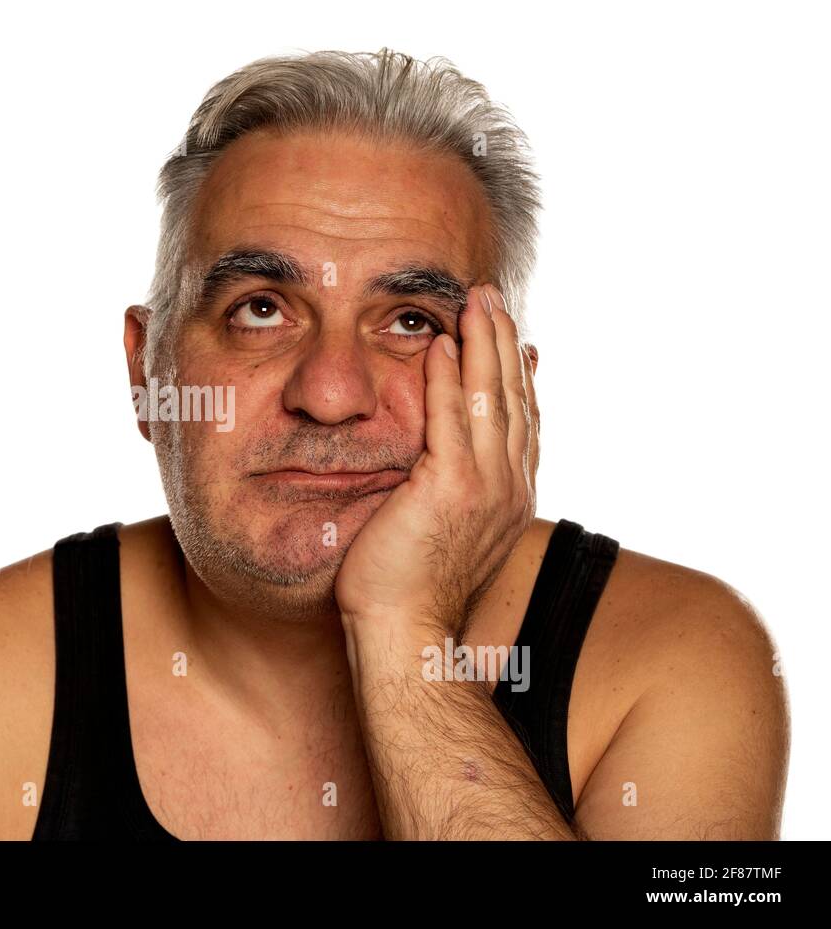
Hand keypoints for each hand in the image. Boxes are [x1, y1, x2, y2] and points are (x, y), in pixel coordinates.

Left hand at [335, 283, 538, 638]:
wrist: (406, 632)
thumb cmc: (413, 589)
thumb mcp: (447, 530)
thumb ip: (457, 489)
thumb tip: (449, 461)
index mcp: (512, 496)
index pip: (522, 420)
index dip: (517, 372)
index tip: (512, 334)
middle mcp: (510, 486)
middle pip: (513, 397)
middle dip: (503, 341)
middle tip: (492, 296)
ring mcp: (486, 486)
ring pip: (490, 398)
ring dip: (482, 343)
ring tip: (473, 301)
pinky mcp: (451, 487)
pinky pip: (450, 418)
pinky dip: (449, 378)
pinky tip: (442, 345)